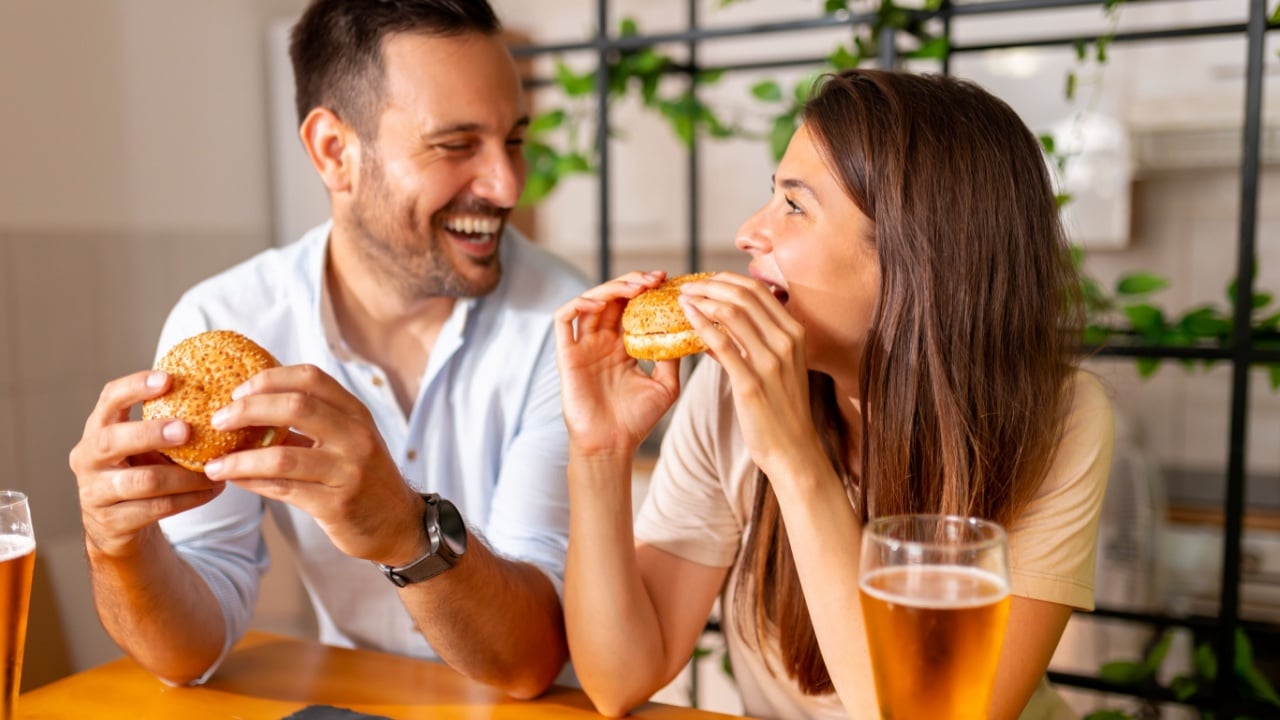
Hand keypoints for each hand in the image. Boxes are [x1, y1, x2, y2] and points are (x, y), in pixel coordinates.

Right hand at [70, 371, 224, 557]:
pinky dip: (191, 498)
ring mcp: (95, 493)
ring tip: (216, 469)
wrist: (116, 526)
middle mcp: (87, 459)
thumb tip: (222, 400)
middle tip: (187, 429)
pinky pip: (158, 508)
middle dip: (151, 433)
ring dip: (186, 476)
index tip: (167, 379)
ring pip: (144, 481)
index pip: (109, 399)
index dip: (134, 386)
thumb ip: (165, 424)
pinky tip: (213, 490)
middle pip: (113, 440)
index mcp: (97, 430)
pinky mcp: (113, 522)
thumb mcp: (144, 445)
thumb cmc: (138, 471)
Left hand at [201, 364, 423, 565]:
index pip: (311, 379)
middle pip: (296, 406)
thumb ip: (310, 423)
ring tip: (213, 464)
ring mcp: (349, 471)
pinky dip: (252, 483)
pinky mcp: (337, 504)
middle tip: (218, 420)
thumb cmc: (363, 477)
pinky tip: (234, 480)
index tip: (238, 390)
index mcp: (356, 413)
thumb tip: (250, 408)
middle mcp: (356, 437)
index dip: (270, 379)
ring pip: (282, 456)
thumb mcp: (347, 440)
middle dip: (248, 410)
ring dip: (239, 459)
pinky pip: (283, 489)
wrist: (397, 523)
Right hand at [553, 271, 682, 458]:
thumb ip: (673, 357)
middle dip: (634, 283)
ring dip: (611, 288)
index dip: (647, 292)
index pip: (632, 308)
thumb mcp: (666, 384)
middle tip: (656, 279)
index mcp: (623, 346)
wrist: (611, 445)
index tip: (668, 283)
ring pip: (590, 302)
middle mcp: (602, 341)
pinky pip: (564, 320)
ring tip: (636, 287)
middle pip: (613, 299)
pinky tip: (599, 303)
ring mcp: (583, 346)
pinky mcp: (566, 354)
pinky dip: (578, 304)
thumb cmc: (636, 420)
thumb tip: (691, 330)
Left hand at [678, 273, 826, 477]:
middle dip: (710, 284)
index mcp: (794, 333)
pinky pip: (721, 344)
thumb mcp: (776, 367)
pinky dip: (700, 325)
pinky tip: (686, 319)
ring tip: (682, 299)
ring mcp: (770, 361)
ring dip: (702, 300)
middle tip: (687, 286)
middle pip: (744, 295)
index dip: (727, 280)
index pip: (758, 290)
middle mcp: (786, 341)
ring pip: (732, 312)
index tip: (705, 281)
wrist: (793, 449)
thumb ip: (753, 343)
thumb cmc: (781, 409)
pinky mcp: (751, 382)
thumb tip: (716, 327)